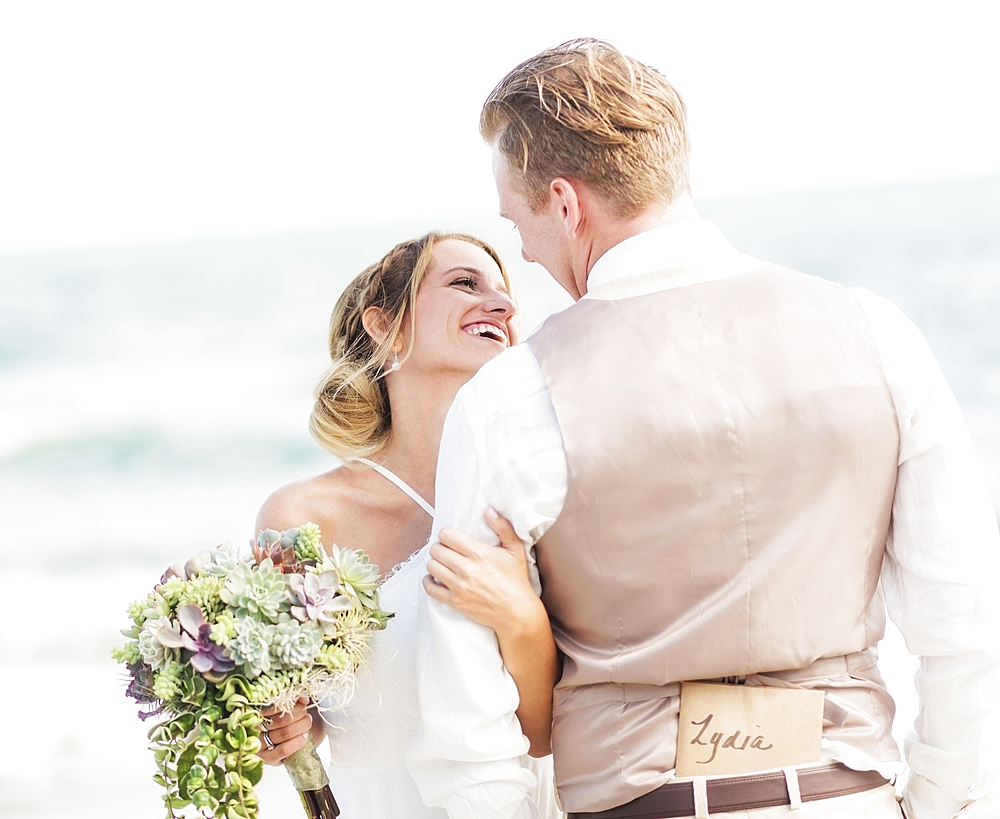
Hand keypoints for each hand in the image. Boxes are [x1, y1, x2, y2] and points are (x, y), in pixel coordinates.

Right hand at [257, 697, 312, 765]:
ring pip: (284, 733)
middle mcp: (253, 730)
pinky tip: (304, 736)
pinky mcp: (267, 759)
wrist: (280, 744)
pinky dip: (297, 742)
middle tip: (306, 713)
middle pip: (281, 719)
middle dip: (299, 714)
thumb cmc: (280, 722)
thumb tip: (303, 698)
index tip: (303, 700)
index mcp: (254, 713)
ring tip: (307, 722)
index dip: (291, 702)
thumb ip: (291, 702)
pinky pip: (284, 750)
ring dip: (301, 726)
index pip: (273, 705)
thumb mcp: (282, 709)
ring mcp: (259, 746)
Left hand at [423, 508, 540, 634]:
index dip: (446, 535)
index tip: (451, 539)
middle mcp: (467, 569)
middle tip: (445, 551)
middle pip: (436, 550)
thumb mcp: (515, 550)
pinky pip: (431, 589)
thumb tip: (489, 511)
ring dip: (434, 563)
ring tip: (442, 563)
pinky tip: (435, 578)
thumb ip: (503, 528)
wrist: (516, 612)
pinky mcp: (455, 601)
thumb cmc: (516, 580)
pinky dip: (429, 582)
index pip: (447, 536)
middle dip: (439, 548)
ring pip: (432, 567)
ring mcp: (459, 586)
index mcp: (479, 553)